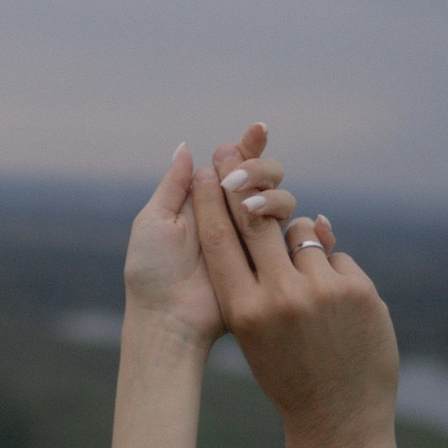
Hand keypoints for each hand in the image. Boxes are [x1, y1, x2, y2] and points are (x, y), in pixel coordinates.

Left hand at [120, 122, 296, 356]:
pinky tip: (284, 216)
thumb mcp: (154, 221)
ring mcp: (253, 239)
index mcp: (204, 203)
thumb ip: (174, 185)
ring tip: (245, 205)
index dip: (248, 146)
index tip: (258, 129)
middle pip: (263, 178)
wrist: (168, 318)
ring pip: (280, 202)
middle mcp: (231, 217)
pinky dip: (294, 222)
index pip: (232, 166)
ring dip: (269, 194)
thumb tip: (187, 147)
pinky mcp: (268, 262)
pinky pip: (291, 236)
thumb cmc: (152, 271)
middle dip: (260, 167)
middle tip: (239, 177)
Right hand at [189, 155, 402, 447]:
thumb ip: (254, 280)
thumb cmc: (289, 374)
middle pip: (257, 219)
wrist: (339, 416)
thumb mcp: (255, 334)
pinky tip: (338, 314)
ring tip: (309, 293)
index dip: (212, 198)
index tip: (207, 168)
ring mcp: (322, 292)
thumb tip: (264, 218)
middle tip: (239, 155)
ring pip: (302, 237)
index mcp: (243, 310)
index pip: (221, 238)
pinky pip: (337, 259)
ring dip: (301, 248)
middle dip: (246, 184)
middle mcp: (279, 296)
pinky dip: (334, 274)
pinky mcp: (359, 291)